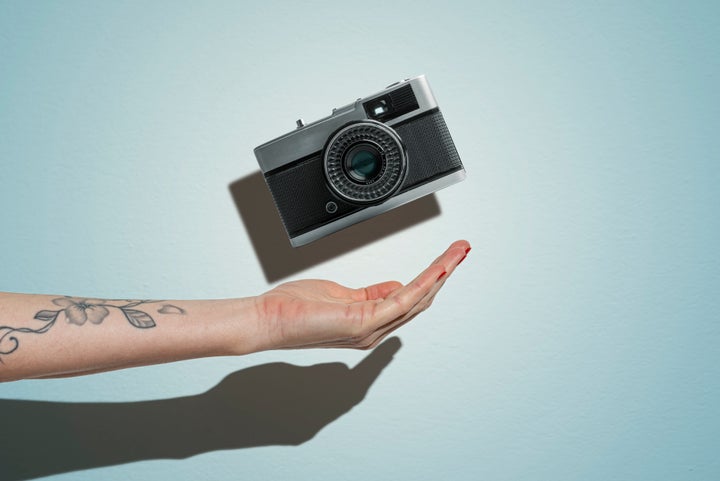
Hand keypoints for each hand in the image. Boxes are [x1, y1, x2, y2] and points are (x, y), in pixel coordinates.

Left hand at [255, 240, 470, 349]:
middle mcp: (374, 330)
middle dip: (443, 273)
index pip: (409, 300)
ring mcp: (370, 329)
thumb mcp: (340, 295)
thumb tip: (394, 287)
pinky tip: (437, 269)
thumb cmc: (294, 309)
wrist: (266, 320)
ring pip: (417, 299)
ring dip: (440, 274)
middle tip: (461, 251)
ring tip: (457, 253)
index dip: (431, 279)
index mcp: (370, 322)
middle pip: (420, 300)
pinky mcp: (362, 322)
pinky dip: (423, 282)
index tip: (445, 260)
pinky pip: (402, 300)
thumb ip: (370, 294)